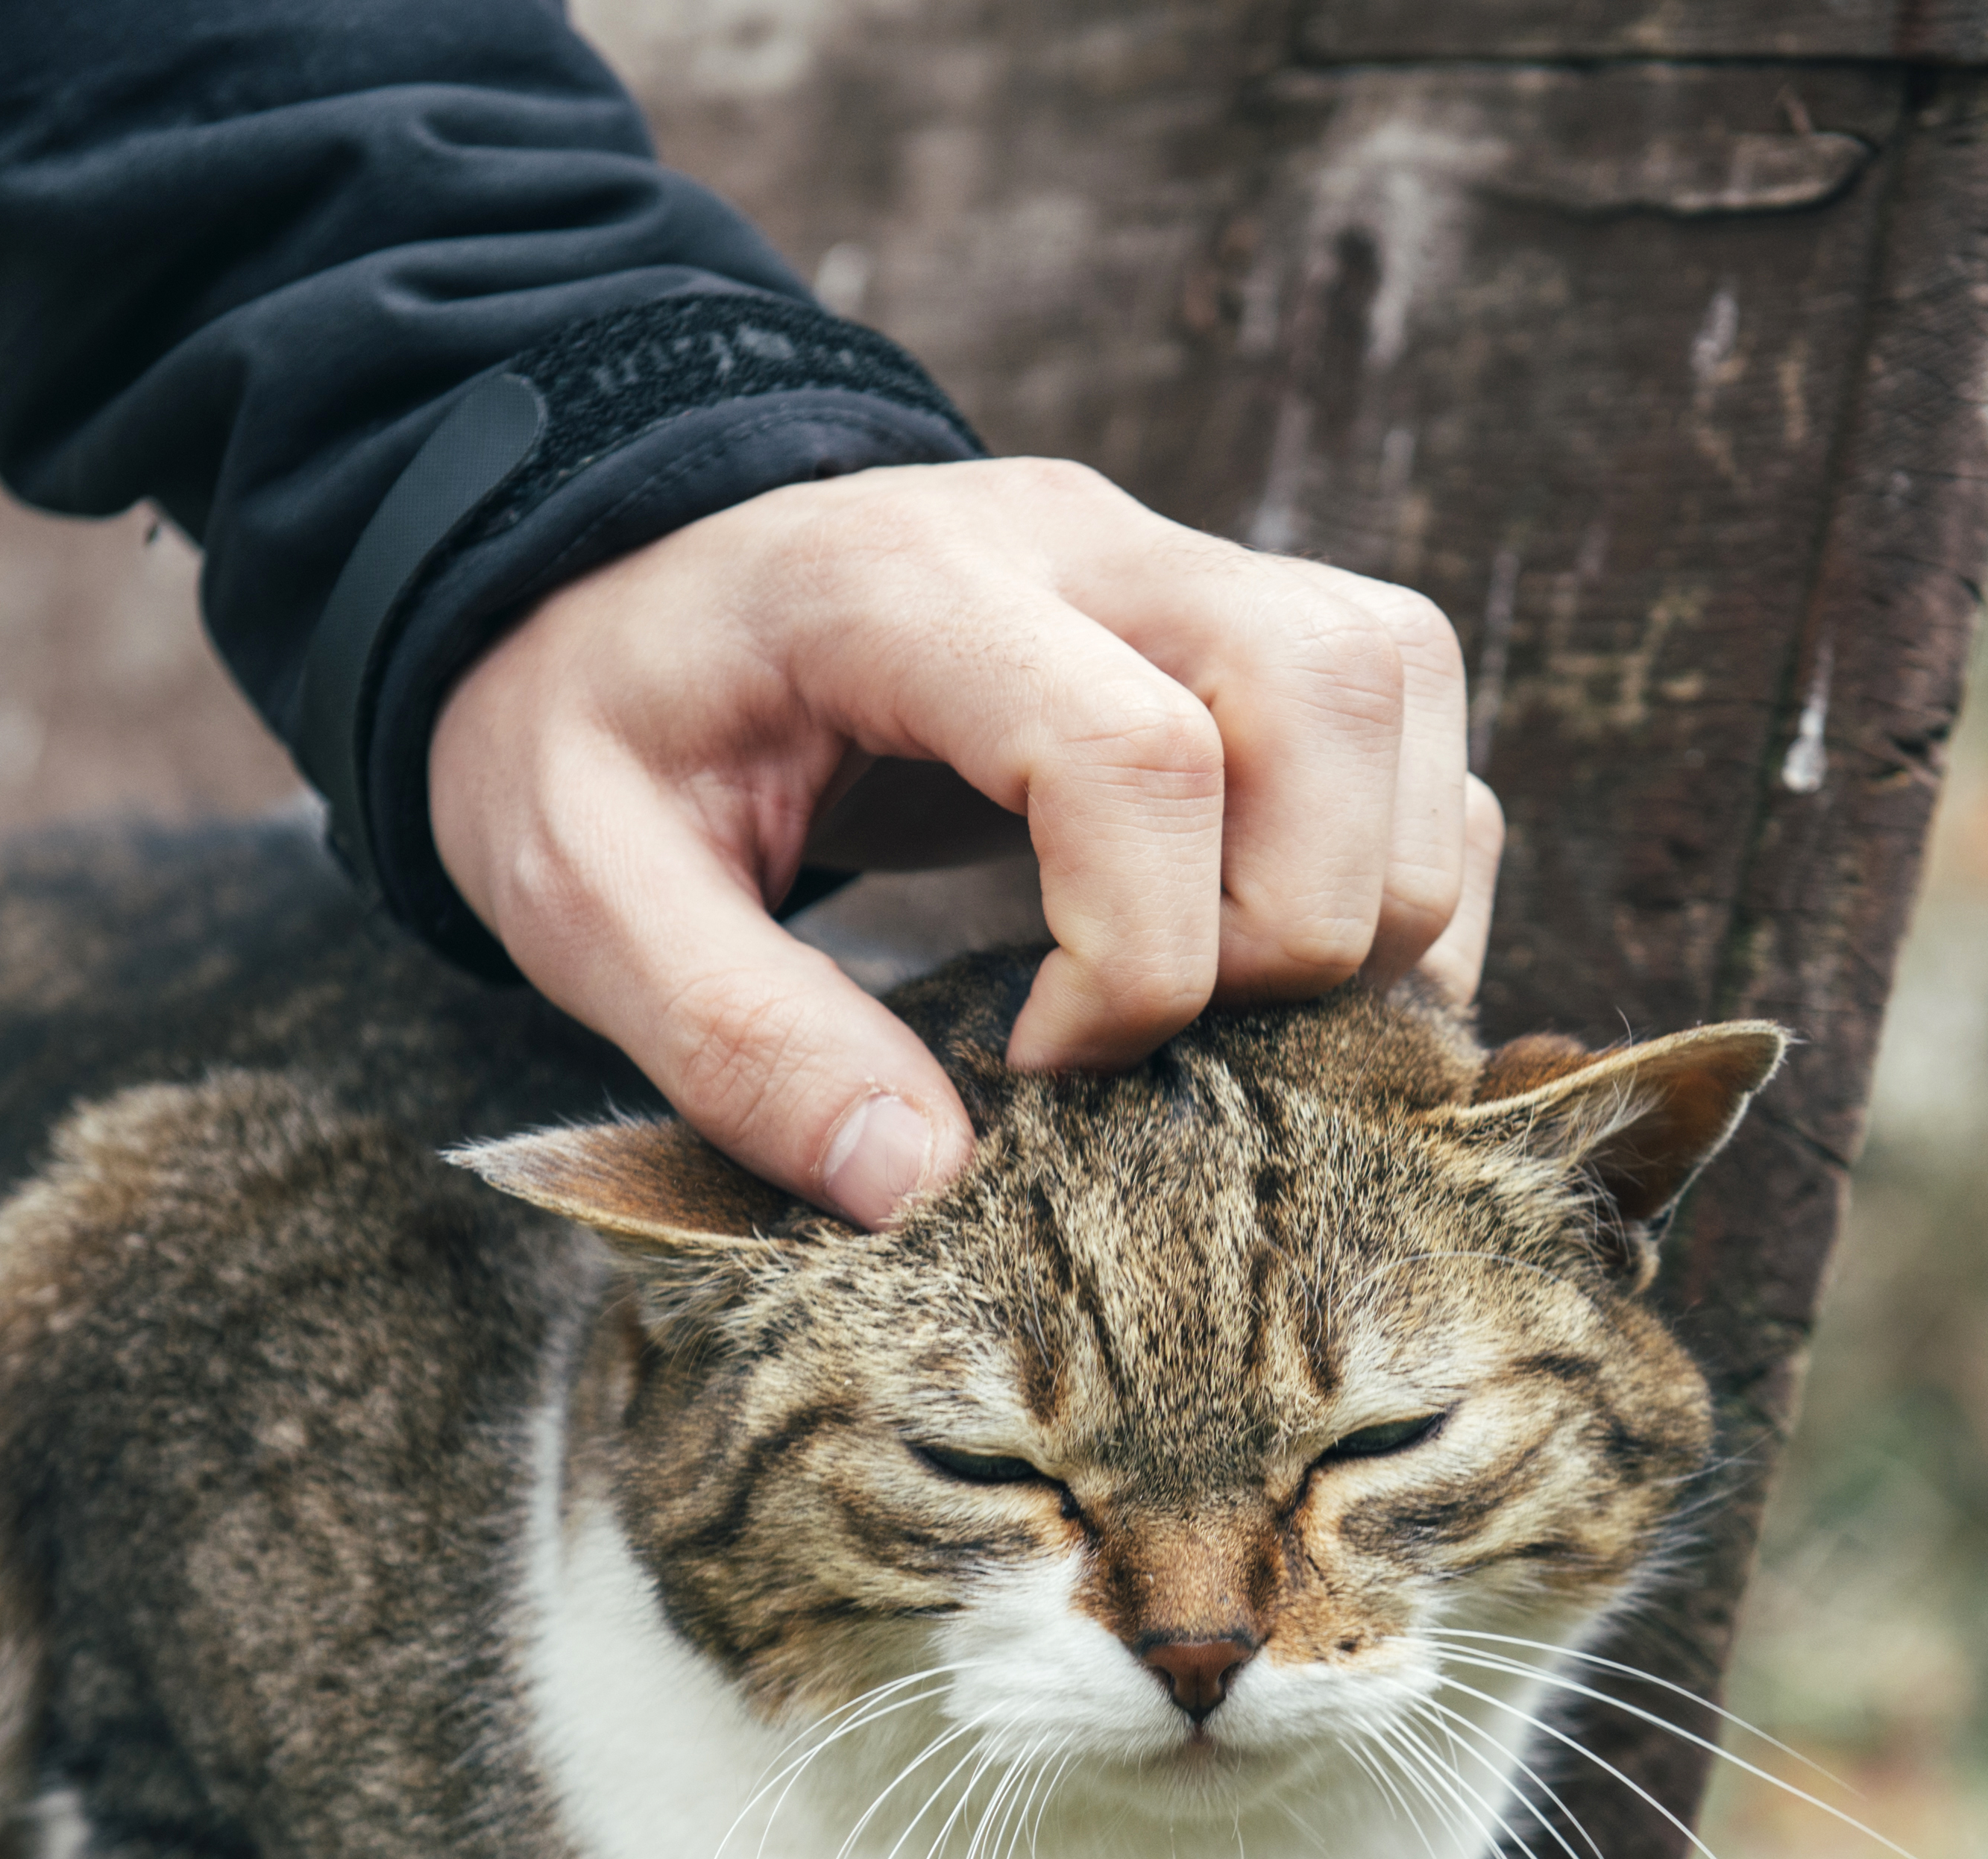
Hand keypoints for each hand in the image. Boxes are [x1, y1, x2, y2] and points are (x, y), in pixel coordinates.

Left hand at [429, 457, 1495, 1225]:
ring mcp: (1174, 560)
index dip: (1135, 957)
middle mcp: (1082, 541)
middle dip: (1288, 931)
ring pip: (1398, 686)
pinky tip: (1272, 973)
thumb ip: (732, 1035)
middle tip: (1145, 1046)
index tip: (1036, 1066)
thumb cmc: (598, 724)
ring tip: (1220, 1012)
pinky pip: (1410, 721)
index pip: (1135, 751)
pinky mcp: (1231, 618)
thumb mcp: (577, 886)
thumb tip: (923, 1188)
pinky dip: (1394, 868)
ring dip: (1367, 895)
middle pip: (1330, 689)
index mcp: (905, 589)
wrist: (611, 574)